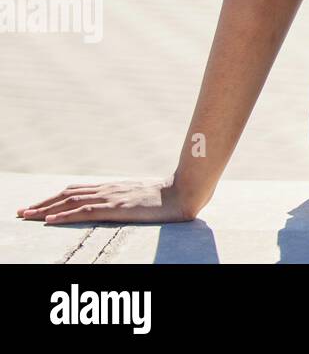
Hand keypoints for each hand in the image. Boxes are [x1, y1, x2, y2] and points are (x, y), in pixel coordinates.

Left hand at [16, 178, 201, 224]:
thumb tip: (123, 206)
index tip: (35, 206)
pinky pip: (86, 211)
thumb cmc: (171, 196)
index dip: (53, 197)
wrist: (187, 191)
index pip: (76, 190)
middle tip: (21, 212)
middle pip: (67, 194)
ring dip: (45, 209)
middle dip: (42, 203)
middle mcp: (109, 190)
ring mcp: (112, 198)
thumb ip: (131, 199)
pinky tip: (50, 220)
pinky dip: (65, 215)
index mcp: (114, 188)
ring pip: (71, 201)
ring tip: (27, 216)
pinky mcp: (118, 208)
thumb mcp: (145, 198)